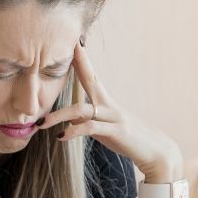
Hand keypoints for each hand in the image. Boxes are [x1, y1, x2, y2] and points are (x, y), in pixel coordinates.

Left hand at [35, 39, 182, 181]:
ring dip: (59, 116)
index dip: (81, 61)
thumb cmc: (130, 140)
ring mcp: (114, 117)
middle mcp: (110, 105)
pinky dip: (74, 131)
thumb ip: (90, 122)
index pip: (91, 77)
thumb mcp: (106, 129)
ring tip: (41, 123)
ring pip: (82, 110)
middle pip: (91, 79)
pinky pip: (91, 128)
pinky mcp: (117, 131)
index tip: (72, 44)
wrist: (157, 152)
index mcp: (107, 103)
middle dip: (79, 63)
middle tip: (68, 47)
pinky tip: (61, 136)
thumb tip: (72, 120)